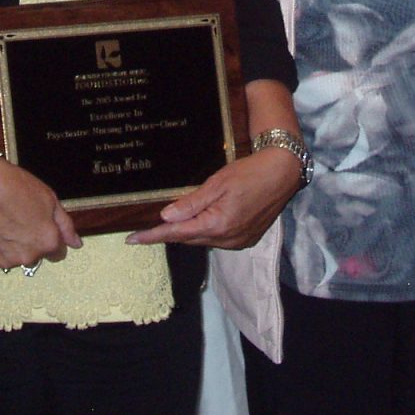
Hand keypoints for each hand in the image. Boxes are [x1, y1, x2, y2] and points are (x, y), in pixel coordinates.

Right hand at [0, 159, 80, 268]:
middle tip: (18, 219)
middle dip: (30, 242)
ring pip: (13, 258)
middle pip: (34, 256)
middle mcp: (28, 257)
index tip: (38, 224)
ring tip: (1, 222)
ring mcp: (4, 260)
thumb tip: (76, 244)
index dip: (49, 236)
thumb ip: (65, 225)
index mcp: (47, 242)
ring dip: (11, 246)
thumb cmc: (16, 185)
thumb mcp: (49, 198)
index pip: (56, 252)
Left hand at [126, 149, 302, 248]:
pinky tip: (198, 221)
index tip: (132, 239)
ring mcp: (238, 242)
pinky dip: (204, 231)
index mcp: (217, 225)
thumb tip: (166, 217)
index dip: (153, 236)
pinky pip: (217, 239)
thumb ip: (191, 202)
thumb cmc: (249, 172)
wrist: (282, 173)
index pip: (176, 233)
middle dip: (169, 233)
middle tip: (146, 228)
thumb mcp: (217, 183)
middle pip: (189, 239)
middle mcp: (227, 240)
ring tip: (170, 223)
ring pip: (203, 240)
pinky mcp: (246, 239)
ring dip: (187, 232)